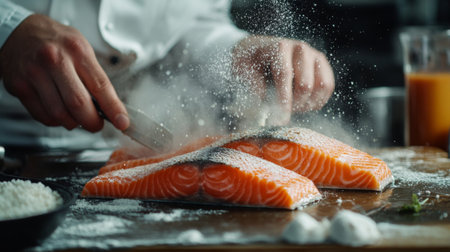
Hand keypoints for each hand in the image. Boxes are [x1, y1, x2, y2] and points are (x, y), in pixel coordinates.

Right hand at [0, 14, 128, 131]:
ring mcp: (35, 74)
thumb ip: (95, 76)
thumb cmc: (55, 41)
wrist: (18, 32)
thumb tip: (110, 106)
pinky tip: (60, 113)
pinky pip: (42, 115)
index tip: (122, 122)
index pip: (101, 86)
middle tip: (96, 124)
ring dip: (73, 123)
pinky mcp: (20, 86)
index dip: (114, 108)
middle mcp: (55, 60)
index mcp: (77, 50)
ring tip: (77, 118)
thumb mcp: (81, 48)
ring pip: (59, 114)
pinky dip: (55, 121)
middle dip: (92, 122)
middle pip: (79, 104)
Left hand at [232, 35, 334, 124]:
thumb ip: (253, 85)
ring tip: (292, 108)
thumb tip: (267, 106)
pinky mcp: (322, 64)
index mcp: (279, 47)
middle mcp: (300, 48)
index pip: (284, 75)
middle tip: (282, 113)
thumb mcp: (242, 69)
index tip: (279, 119)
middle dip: (294, 105)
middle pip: (305, 84)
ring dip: (307, 104)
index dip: (283, 100)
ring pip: (321, 86)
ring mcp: (314, 55)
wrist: (259, 48)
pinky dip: (317, 101)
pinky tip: (303, 104)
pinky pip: (328, 87)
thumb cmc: (249, 60)